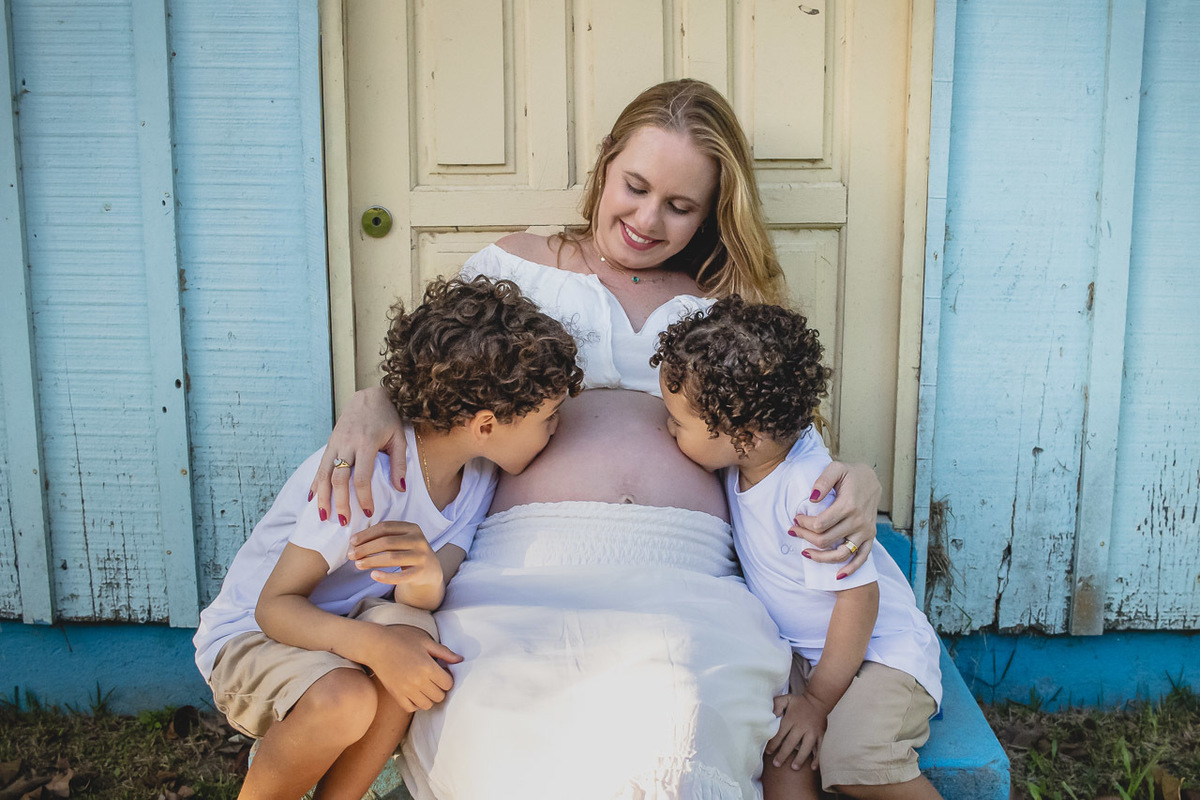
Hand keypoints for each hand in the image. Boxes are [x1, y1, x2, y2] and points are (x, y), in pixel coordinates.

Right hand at [309, 387, 406, 526]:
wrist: (369, 397)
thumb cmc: (387, 419)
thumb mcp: (399, 438)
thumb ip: (399, 464)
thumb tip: (400, 489)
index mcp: (366, 443)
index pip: (362, 476)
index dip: (364, 497)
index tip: (368, 512)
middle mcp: (347, 444)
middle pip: (339, 478)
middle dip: (339, 502)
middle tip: (343, 522)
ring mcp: (335, 443)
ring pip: (324, 473)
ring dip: (323, 497)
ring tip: (323, 516)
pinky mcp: (329, 443)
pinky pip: (320, 466)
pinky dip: (315, 483)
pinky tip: (313, 498)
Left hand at [348, 521, 443, 605]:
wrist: (430, 570)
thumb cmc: (408, 552)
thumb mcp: (401, 540)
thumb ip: (383, 537)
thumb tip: (355, 542)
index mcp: (412, 528)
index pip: (385, 527)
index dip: (366, 534)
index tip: (352, 542)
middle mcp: (418, 540)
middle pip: (386, 542)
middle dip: (365, 548)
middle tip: (351, 555)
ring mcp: (421, 556)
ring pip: (392, 558)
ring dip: (371, 561)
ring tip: (357, 564)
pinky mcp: (420, 573)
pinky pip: (400, 576)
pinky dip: (385, 576)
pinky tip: (373, 575)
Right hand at [367, 624, 462, 712]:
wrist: (375, 645)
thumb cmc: (401, 638)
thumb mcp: (425, 640)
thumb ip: (444, 652)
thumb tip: (460, 660)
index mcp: (427, 667)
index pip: (448, 683)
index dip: (448, 677)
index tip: (442, 671)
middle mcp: (418, 681)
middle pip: (439, 696)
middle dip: (440, 688)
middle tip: (434, 678)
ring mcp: (406, 690)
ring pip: (427, 705)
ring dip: (429, 697)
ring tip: (425, 685)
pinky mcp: (395, 694)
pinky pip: (411, 707)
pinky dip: (416, 703)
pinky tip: (415, 691)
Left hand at [765, 692, 828, 770]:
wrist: (818, 700)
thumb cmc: (799, 702)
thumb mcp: (785, 699)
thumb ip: (776, 705)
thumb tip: (770, 715)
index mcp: (791, 718)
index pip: (780, 733)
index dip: (773, 743)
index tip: (768, 752)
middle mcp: (802, 726)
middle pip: (791, 742)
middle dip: (783, 754)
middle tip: (776, 764)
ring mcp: (812, 731)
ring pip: (806, 747)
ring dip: (800, 758)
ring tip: (793, 768)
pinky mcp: (821, 735)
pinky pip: (820, 748)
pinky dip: (817, 758)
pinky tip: (813, 767)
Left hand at [790, 461, 879, 577]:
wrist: (873, 480)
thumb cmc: (851, 474)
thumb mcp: (836, 468)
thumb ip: (823, 480)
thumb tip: (813, 499)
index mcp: (849, 505)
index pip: (820, 524)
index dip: (804, 524)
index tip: (796, 518)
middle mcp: (858, 521)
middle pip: (826, 539)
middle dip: (805, 537)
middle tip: (793, 531)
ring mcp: (865, 532)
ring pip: (840, 554)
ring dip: (820, 557)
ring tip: (805, 553)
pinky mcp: (869, 538)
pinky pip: (861, 558)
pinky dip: (850, 570)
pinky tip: (837, 576)